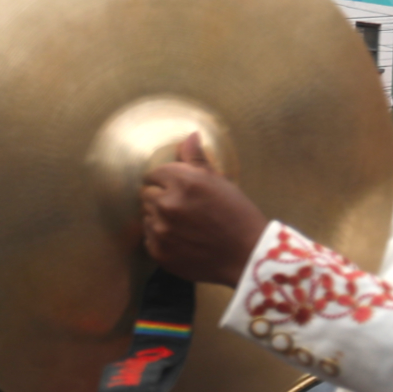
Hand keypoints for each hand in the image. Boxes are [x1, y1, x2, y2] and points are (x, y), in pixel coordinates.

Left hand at [137, 134, 272, 286]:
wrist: (246, 255)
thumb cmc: (237, 215)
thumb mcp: (220, 181)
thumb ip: (197, 159)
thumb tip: (189, 136)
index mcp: (183, 181)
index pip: (154, 173)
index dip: (166, 179)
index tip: (177, 188)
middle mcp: (167, 203)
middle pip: (146, 194)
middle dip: (160, 197)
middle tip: (182, 207)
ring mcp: (160, 229)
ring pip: (146, 216)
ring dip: (158, 217)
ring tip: (183, 224)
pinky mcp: (158, 251)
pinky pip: (148, 237)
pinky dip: (159, 237)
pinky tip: (181, 239)